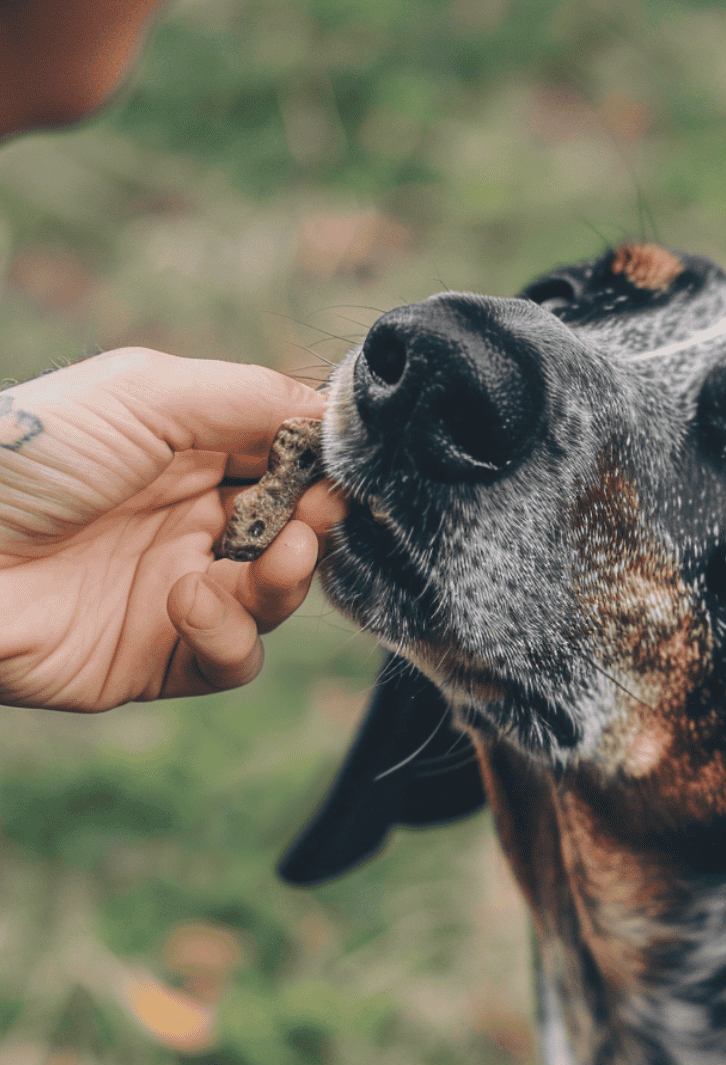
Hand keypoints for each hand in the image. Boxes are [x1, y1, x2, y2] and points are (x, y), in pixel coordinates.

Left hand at [0, 347, 346, 709]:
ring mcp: (179, 591)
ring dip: (285, 581)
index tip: (343, 472)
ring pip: (276, 599)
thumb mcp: (145, 393)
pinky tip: (186, 603)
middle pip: (295, 534)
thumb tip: (337, 414)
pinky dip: (230, 634)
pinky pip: (234, 659)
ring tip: (266, 561)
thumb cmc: (30, 456)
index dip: (322, 471)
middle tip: (312, 520)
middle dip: (315, 527)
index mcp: (190, 455)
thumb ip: (251, 397)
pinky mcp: (160, 658)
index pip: (286, 463)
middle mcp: (191, 522)